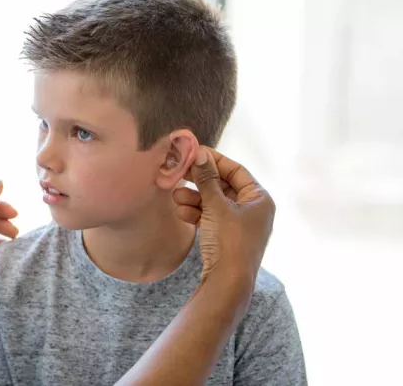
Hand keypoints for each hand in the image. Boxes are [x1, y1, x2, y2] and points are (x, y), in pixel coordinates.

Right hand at [172, 147, 274, 284]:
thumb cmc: (230, 240)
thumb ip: (207, 179)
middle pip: (223, 186)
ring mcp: (240, 224)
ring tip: (175, 196)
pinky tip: (181, 212)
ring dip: (194, 198)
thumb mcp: (216, 206)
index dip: (214, 161)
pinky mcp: (227, 236)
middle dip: (200, 182)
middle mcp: (252, 209)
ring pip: (214, 202)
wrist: (228, 281)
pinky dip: (197, 213)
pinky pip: (211, 218)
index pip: (236, 170)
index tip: (194, 154)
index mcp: (259, 198)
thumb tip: (200, 153)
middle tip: (180, 172)